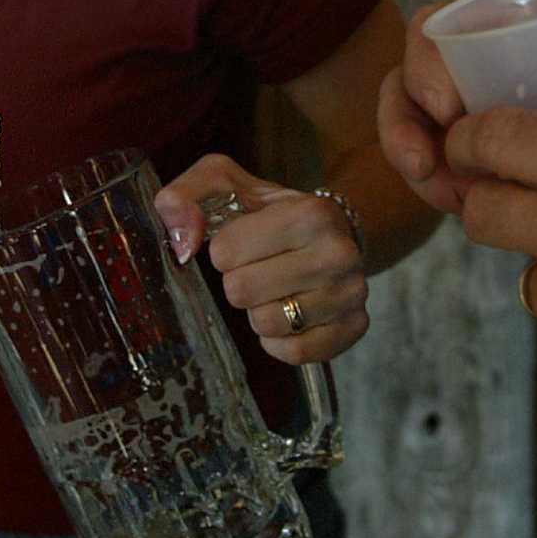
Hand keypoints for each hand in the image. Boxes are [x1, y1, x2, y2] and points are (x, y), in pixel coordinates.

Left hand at [154, 153, 367, 365]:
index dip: (224, 251)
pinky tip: (288, 315)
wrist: (333, 231)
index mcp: (309, 213)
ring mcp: (352, 293)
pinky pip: (294, 353)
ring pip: (266, 325)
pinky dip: (279, 340)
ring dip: (258, 311)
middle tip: (258, 267)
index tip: (243, 242)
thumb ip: (185, 196)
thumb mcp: (226, 185)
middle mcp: (338, 253)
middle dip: (238, 282)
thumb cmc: (271, 212)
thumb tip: (182, 242)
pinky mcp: (355, 327)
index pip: (225, 253)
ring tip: (275, 288)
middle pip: (241, 292)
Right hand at [380, 6, 536, 214]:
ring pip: (407, 121)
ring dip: (413, 152)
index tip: (445, 103)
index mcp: (504, 26)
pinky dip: (425, 179)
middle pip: (412, 74)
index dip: (430, 58)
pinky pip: (421, 161)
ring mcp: (456, 110)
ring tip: (439, 190)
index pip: (443, 24)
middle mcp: (469, 62)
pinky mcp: (454, 155)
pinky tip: (445, 203)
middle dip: (410, 116)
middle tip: (432, 158)